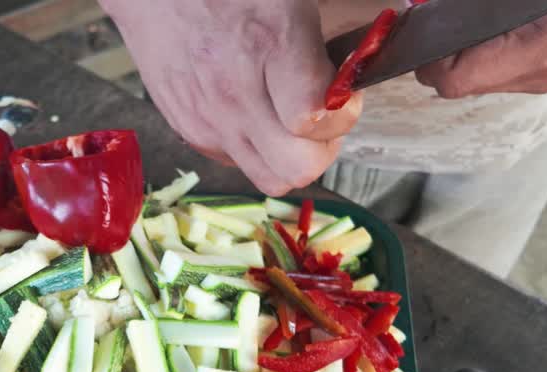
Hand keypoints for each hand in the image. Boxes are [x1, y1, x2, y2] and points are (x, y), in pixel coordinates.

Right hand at [101, 0, 361, 195]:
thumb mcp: (291, 0)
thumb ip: (330, 41)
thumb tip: (355, 78)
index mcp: (268, 45)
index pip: (315, 119)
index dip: (342, 112)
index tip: (341, 91)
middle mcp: (235, 94)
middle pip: (297, 169)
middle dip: (321, 148)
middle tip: (321, 116)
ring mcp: (209, 120)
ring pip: (270, 180)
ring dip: (289, 158)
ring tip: (288, 120)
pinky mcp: (191, 132)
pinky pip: (239, 164)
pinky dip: (256, 148)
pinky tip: (254, 112)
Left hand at [415, 0, 546, 97]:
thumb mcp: (533, 0)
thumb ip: (486, 6)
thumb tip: (439, 7)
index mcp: (541, 50)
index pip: (453, 80)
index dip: (426, 55)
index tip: (418, 25)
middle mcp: (542, 73)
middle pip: (459, 85)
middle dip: (436, 54)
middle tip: (428, 18)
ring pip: (479, 80)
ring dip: (459, 53)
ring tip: (454, 20)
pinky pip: (502, 70)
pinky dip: (484, 50)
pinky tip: (485, 23)